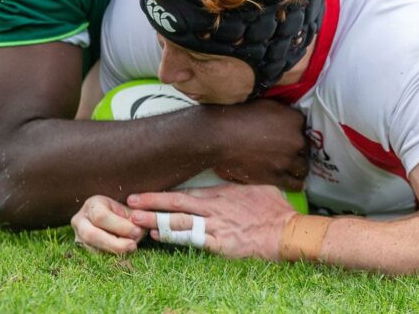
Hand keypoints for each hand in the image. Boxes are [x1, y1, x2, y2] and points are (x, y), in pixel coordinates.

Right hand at [70, 195, 146, 254]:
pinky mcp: (82, 251)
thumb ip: (133, 218)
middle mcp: (80, 221)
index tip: (137, 231)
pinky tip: (122, 256)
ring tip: (130, 250)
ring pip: (91, 249)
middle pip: (91, 235)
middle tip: (133, 246)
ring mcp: (78, 237)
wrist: (110, 219)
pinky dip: (109, 258)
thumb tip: (138, 231)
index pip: (101, 216)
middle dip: (114, 243)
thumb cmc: (121, 213)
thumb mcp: (127, 210)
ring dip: (112, 252)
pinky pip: (94, 257)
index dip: (119, 226)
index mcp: (92, 205)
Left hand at [128, 184, 296, 259]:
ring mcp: (216, 226)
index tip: (146, 191)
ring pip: (179, 222)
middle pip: (177, 203)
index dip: (164, 193)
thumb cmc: (275, 211)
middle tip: (130, 201)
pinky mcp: (220, 244)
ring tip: (135, 219)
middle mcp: (215, 207)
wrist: (288, 232)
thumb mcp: (257, 187)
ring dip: (155, 220)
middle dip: (151, 202)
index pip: (187, 192)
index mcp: (222, 193)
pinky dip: (174, 237)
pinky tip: (158, 235)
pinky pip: (192, 240)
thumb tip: (230, 174)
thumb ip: (237, 183)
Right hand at [210, 99, 307, 188]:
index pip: (303, 125)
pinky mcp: (276, 177)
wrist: (221, 136)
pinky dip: (295, 182)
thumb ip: (279, 112)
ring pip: (303, 167)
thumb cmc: (237, 115)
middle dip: (297, 148)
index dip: (294, 130)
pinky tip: (294, 181)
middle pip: (305, 147)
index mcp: (293, 119)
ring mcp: (287, 160)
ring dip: (297, 166)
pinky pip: (295, 183)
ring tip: (291, 167)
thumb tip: (282, 118)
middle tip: (286, 150)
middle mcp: (296, 140)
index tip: (287, 133)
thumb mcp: (264, 104)